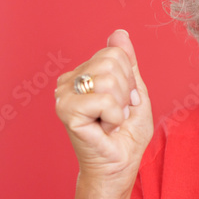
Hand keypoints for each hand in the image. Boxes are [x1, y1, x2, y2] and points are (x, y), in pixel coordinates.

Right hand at [55, 29, 152, 181]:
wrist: (119, 165)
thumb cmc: (126, 134)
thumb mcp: (135, 92)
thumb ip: (127, 63)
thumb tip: (119, 33)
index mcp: (82, 74)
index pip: (115, 53)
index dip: (130, 79)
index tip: (124, 101)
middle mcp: (68, 81)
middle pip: (112, 62)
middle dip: (126, 90)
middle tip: (117, 112)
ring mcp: (64, 95)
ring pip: (109, 78)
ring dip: (121, 105)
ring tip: (110, 120)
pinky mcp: (67, 111)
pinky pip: (105, 99)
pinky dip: (115, 116)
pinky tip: (105, 127)